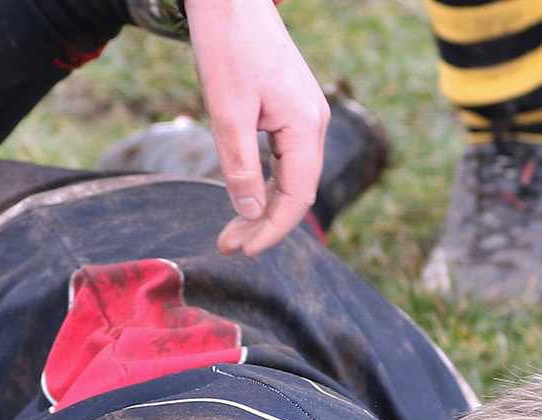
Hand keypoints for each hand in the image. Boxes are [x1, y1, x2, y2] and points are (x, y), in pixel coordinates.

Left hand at [186, 0, 328, 255]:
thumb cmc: (227, 46)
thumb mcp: (227, 112)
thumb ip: (240, 167)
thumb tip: (252, 215)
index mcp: (306, 125)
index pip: (297, 195)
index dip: (273, 229)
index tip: (244, 250)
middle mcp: (314, 122)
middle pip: (296, 190)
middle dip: (263, 224)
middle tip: (228, 245)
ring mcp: (305, 115)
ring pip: (290, 176)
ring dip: (262, 205)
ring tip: (232, 230)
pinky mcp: (291, 108)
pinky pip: (284, 158)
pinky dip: (264, 181)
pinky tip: (245, 195)